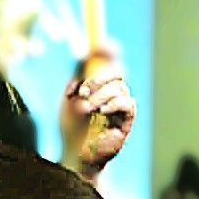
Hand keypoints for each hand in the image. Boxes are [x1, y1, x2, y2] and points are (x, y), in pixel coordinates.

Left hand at [59, 50, 135, 180]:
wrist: (73, 153)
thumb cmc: (70, 126)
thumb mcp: (69, 96)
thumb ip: (78, 75)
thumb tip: (86, 53)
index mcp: (100, 85)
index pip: (110, 61)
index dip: (109, 50)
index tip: (101, 45)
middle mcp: (112, 93)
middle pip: (116, 72)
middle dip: (100, 78)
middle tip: (83, 91)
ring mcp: (120, 107)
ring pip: (120, 88)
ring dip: (101, 95)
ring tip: (86, 109)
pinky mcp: (127, 121)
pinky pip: (129, 104)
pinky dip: (115, 104)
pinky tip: (102, 111)